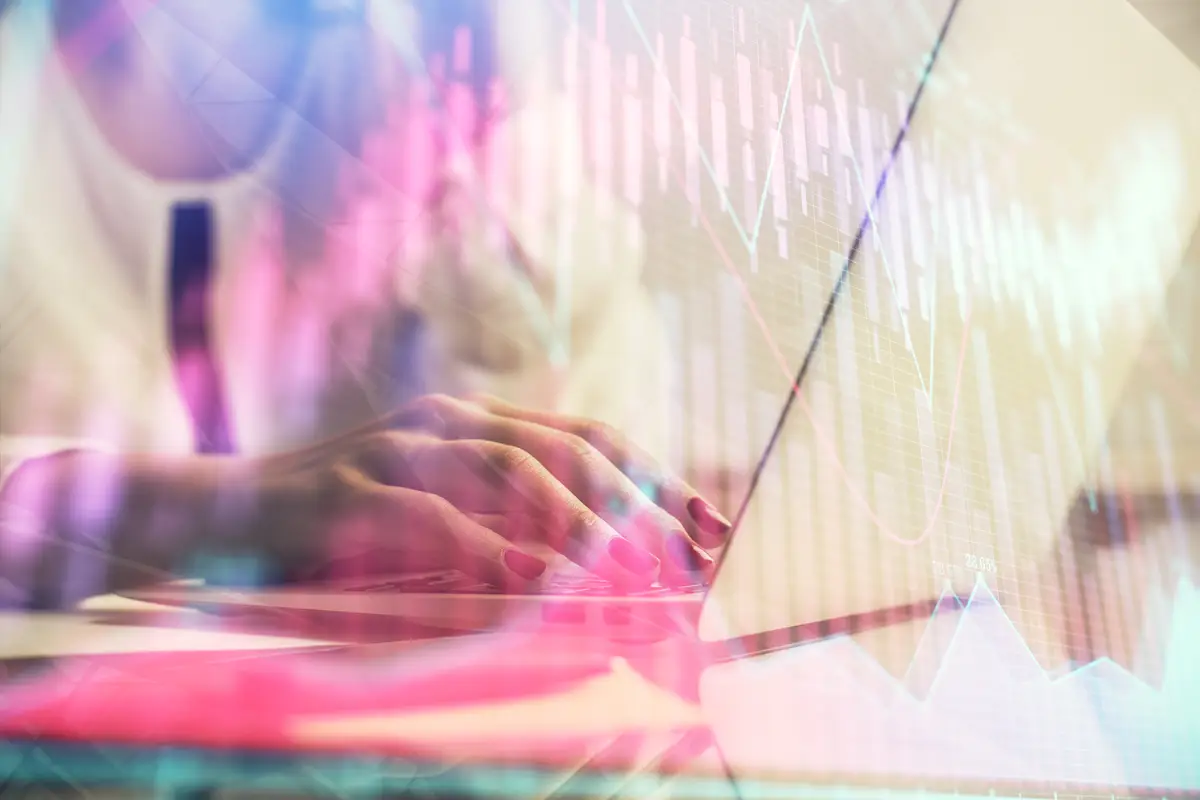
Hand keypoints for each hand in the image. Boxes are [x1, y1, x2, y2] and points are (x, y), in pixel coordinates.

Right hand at [0, 396, 733, 606]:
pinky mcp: (352, 486)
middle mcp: (446, 421)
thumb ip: (499, 518)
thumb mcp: (433, 511)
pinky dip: (484, 544)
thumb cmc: (343, 523)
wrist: (230, 514)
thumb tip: (586, 558)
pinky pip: (431, 512)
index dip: (651, 475)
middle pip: (564, 446)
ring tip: (623, 563)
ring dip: (573, 518)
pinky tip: (523, 581)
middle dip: (634, 496)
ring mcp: (398, 447)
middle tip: (685, 547)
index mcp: (473, 422)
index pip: (585, 437)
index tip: (702, 521)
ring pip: (508, 467)